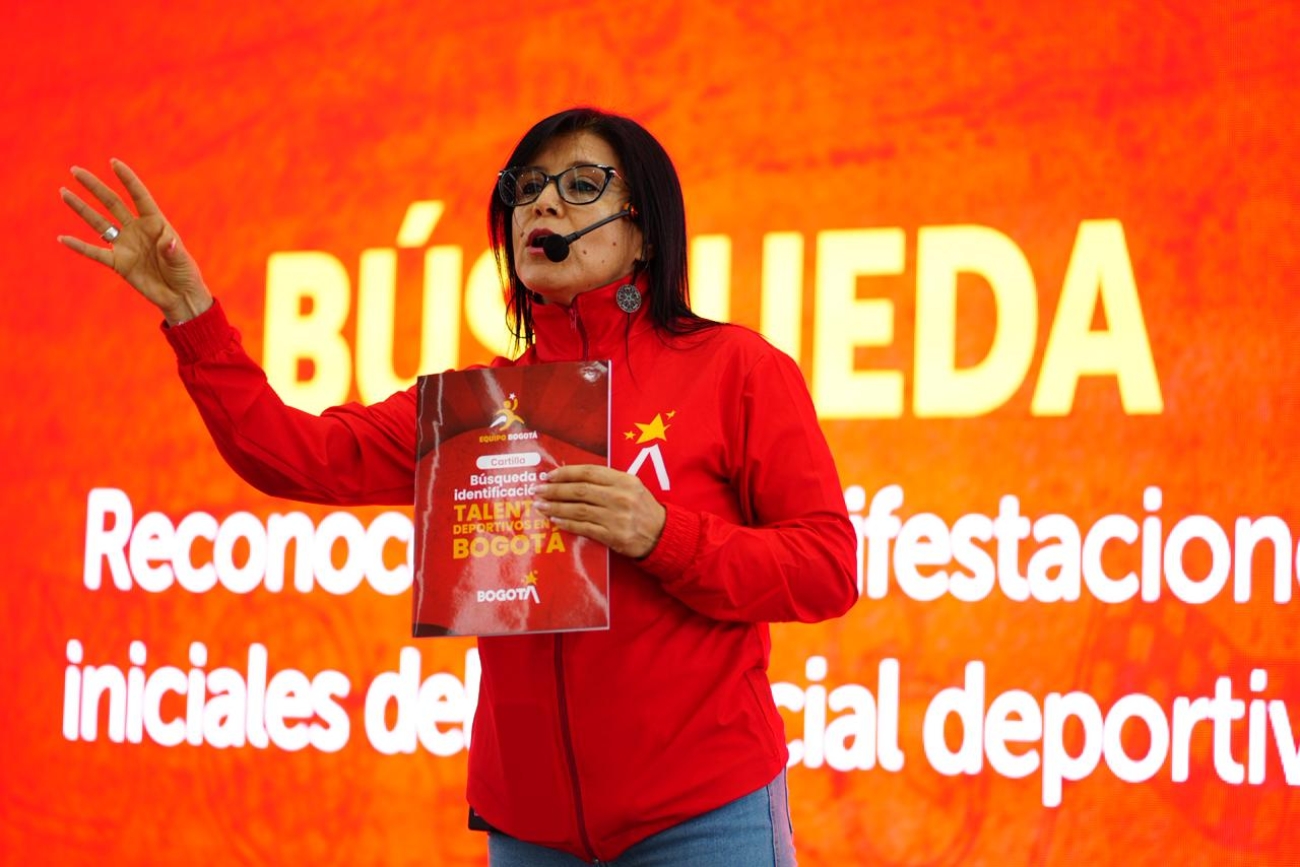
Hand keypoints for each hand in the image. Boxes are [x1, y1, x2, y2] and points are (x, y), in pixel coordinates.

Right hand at [58, 159, 212, 324]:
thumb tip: (167, 241)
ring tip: (63, 192)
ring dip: (81, 208)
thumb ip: (172, 250)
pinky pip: (95, 253)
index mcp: (155, 223)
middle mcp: (137, 230)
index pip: (139, 196)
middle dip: (94, 187)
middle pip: (112, 203)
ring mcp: (125, 245)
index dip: (127, 179)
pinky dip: (79, 247)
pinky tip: (63, 238)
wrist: (179, 296)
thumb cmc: (185, 274)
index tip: (113, 162)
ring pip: (99, 222)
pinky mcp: (118, 263)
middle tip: (75, 171)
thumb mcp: (181, 260)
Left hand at [534, 465, 666, 558]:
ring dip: (556, 507)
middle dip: (555, 490)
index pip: (589, 472)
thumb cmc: (642, 509)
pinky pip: (584, 528)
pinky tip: (555, 520)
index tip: (549, 475)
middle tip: (538, 490)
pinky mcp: (613, 536)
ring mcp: (616, 517)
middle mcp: (620, 497)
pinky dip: (567, 523)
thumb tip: (572, 479)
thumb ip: (607, 481)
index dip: (566, 473)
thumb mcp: (631, 487)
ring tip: (540, 506)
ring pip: (579, 509)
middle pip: (580, 490)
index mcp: (624, 480)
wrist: (662, 535)